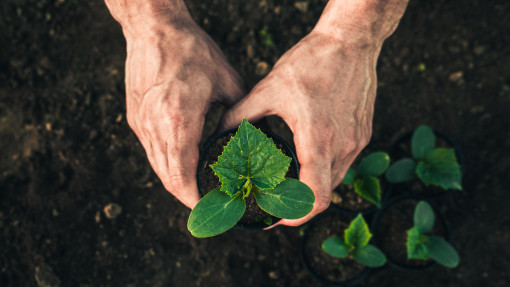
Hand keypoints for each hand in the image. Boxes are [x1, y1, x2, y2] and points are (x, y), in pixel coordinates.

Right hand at [105, 1, 243, 207]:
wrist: (154, 27)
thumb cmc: (192, 50)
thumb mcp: (228, 82)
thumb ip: (239, 115)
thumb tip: (253, 136)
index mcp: (179, 121)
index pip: (182, 177)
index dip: (196, 200)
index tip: (212, 208)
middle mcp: (155, 128)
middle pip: (168, 179)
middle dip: (188, 196)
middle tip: (209, 203)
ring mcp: (141, 124)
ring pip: (158, 167)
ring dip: (177, 181)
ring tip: (198, 187)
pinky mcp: (136, 118)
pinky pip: (152, 151)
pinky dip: (168, 163)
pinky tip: (184, 162)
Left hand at [221, 0, 407, 225]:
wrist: (352, 41)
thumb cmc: (313, 61)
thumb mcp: (270, 88)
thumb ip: (242, 114)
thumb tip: (221, 130)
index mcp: (318, 140)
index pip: (314, 198)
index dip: (295, 216)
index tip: (278, 218)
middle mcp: (342, 146)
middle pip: (324, 196)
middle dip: (299, 204)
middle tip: (276, 201)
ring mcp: (356, 141)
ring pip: (335, 181)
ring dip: (313, 187)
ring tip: (290, 181)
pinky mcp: (362, 133)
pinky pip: (344, 163)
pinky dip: (325, 169)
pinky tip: (308, 157)